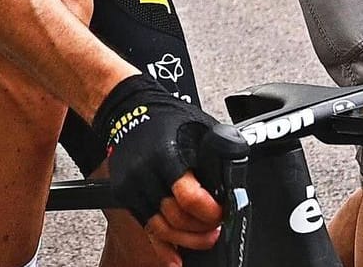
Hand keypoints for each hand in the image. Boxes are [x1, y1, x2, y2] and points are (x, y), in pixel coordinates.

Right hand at [94, 75, 224, 255]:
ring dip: (185, 240)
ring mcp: (132, 186)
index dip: (209, 212)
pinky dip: (162, 247)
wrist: (128, 110)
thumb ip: (219, 152)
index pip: (189, 197)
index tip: (221, 213)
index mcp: (167, 154)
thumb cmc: (167, 118)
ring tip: (204, 239)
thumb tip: (237, 177)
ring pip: (160, 229)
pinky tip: (175, 258)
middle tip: (216, 229)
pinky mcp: (125, 196)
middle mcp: (146, 173)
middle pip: (175, 218)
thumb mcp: (202, 127)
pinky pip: (146, 229)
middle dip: (201, 229)